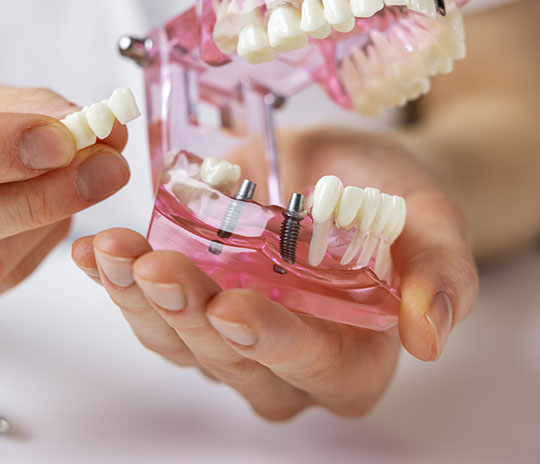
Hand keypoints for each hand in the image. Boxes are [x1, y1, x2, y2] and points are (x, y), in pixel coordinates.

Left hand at [72, 129, 476, 419]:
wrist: (349, 171)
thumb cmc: (397, 199)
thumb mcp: (433, 220)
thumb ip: (442, 274)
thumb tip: (430, 338)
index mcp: (354, 358)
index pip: (315, 366)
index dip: (274, 343)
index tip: (234, 307)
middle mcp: (286, 364)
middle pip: (231, 360)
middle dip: (189, 315)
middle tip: (157, 268)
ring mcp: (232, 339)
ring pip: (179, 340)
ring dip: (139, 300)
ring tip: (114, 253)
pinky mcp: (193, 306)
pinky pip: (150, 306)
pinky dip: (118, 279)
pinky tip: (97, 251)